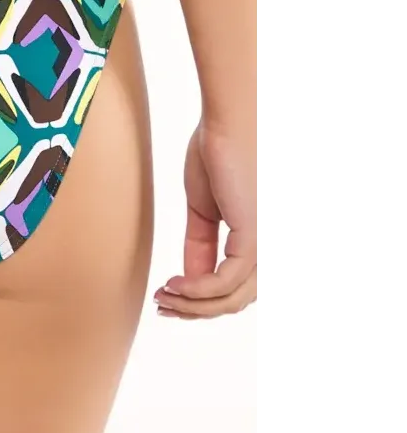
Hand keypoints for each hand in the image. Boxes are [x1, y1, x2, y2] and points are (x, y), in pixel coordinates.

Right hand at [155, 119, 257, 319]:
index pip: (237, 286)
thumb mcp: (204, 210)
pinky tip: (174, 285)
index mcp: (259, 239)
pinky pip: (227, 281)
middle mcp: (270, 246)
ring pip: (234, 298)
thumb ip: (202, 246)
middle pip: (236, 299)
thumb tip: (190, 279)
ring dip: (195, 306)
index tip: (167, 296)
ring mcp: (266, 243)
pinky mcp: (255, 236)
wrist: (226, 122)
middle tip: (162, 305)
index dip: (202, 300)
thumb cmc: (218, 153)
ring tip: (164, 299)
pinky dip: (197, 290)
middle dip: (196, 310)